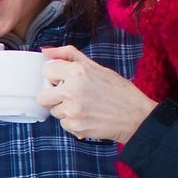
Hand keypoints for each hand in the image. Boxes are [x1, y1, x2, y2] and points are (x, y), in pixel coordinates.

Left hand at [40, 46, 154, 143]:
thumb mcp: (96, 66)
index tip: (63, 80)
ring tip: (84, 106)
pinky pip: (64, 124)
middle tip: (69, 96)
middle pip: (42, 96)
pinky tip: (88, 117)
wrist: (135, 116)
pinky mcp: (75, 126)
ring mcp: (72, 110)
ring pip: (54, 111)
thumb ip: (69, 55)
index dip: (54, 76)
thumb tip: (45, 51)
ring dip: (65, 110)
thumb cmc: (118, 90)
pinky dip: (73, 122)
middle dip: (53, 96)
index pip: (46, 71)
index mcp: (77, 72)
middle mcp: (72, 90)